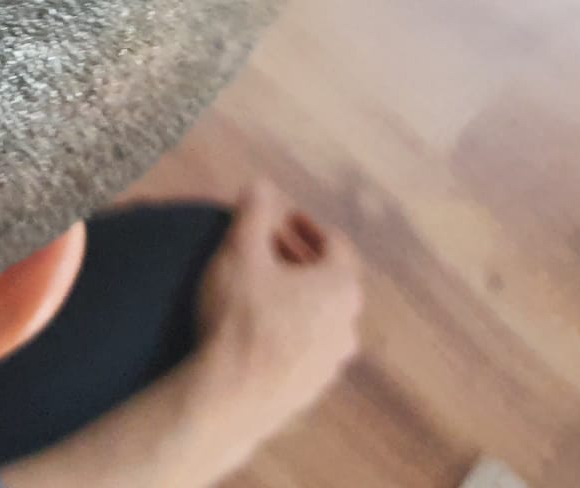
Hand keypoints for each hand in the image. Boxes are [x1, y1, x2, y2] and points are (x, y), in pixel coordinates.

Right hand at [192, 180, 362, 441]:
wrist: (232, 396)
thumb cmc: (241, 315)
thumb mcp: (240, 252)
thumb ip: (253, 212)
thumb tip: (261, 184)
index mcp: (341, 287)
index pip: (335, 245)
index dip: (308, 227)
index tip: (283, 220)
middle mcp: (348, 325)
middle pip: (330, 281)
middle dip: (300, 260)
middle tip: (267, 247)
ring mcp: (332, 362)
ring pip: (320, 317)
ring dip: (296, 296)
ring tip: (261, 287)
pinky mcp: (311, 389)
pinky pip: (307, 346)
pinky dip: (290, 328)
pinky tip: (258, 327)